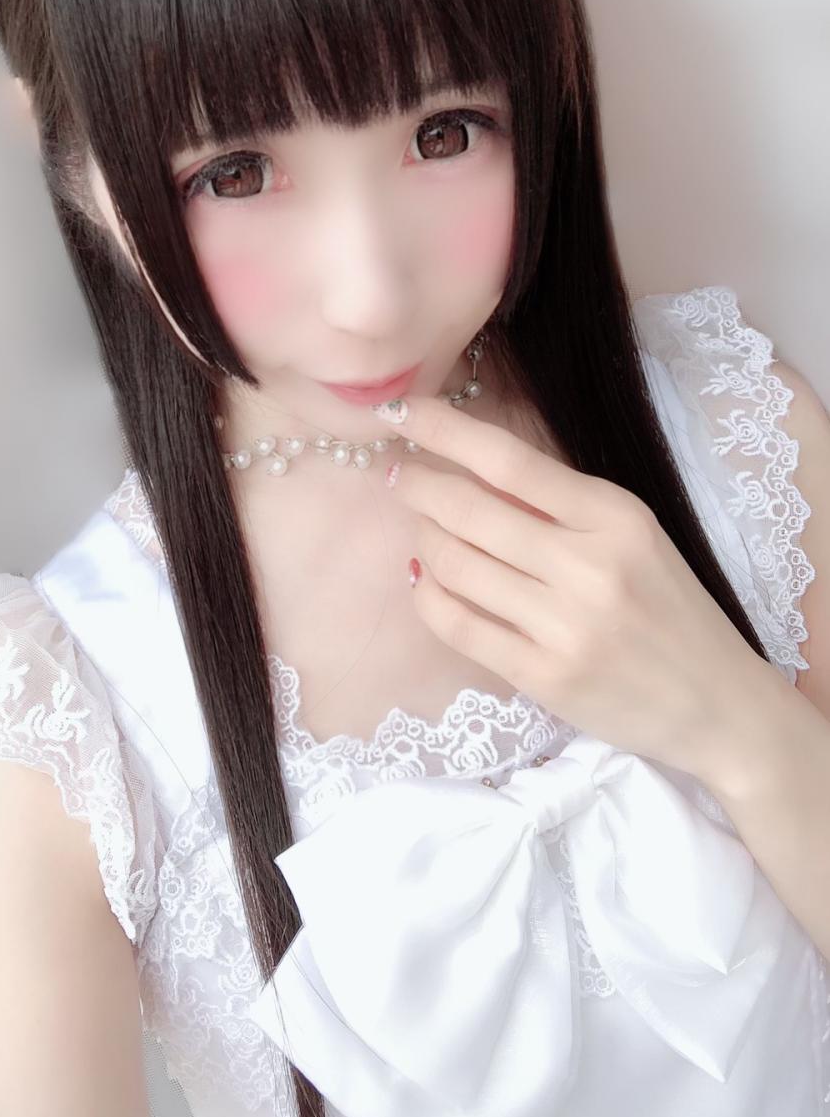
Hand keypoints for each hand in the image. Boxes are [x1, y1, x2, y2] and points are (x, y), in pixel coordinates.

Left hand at [376, 392, 765, 784]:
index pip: (510, 462)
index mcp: (616, 517)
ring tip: (420, 526)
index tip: (401, 413)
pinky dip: (428, 596)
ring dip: (423, 537)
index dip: (444, 431)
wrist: (718, 703)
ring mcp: (564, 626)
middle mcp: (589, 567)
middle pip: (471, 510)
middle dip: (419, 485)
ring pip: (455, 565)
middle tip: (399, 474)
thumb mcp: (634, 537)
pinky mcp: (544, 678)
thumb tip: (468, 467)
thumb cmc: (669, 608)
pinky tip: (425, 580)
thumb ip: (561, 505)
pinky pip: (459, 626)